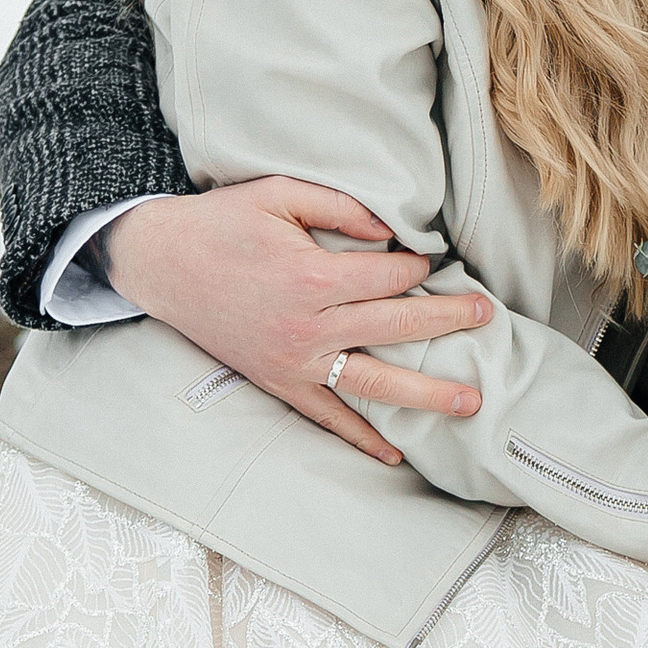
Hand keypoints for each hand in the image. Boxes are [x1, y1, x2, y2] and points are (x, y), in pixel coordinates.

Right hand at [104, 179, 492, 467]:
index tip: (433, 261)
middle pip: (397, 325)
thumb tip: (390, 231)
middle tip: (487, 317)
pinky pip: (327, 416)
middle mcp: (309, 326)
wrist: (160, 263)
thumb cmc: (220, 223)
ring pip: (374, 382)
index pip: (391, 277)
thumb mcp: (277, 193)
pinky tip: (395, 453)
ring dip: (427, 393)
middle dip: (448, 321)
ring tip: (471, 401)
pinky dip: (361, 437)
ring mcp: (294, 362)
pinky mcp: (278, 382)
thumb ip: (339, 206)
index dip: (418, 266)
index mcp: (313, 277)